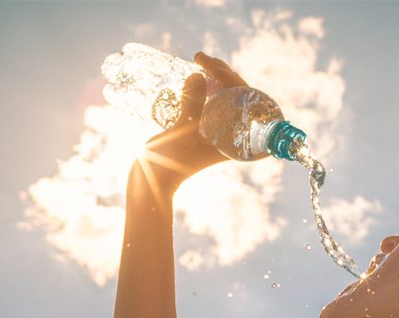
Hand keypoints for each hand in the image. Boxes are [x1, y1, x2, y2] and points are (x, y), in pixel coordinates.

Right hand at [136, 52, 249, 190]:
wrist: (153, 179)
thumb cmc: (171, 161)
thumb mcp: (183, 130)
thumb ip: (193, 103)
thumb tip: (199, 74)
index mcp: (238, 141)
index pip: (245, 102)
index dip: (232, 79)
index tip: (213, 65)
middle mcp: (232, 137)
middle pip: (236, 98)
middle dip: (222, 74)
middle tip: (201, 58)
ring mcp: (218, 133)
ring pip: (223, 99)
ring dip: (214, 79)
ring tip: (199, 62)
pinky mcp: (203, 131)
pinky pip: (210, 104)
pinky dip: (204, 89)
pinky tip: (195, 78)